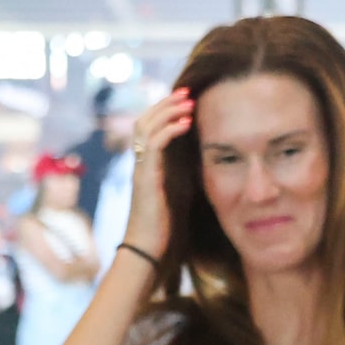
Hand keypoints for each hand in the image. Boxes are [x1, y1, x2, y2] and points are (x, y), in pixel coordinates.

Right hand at [120, 87, 197, 264]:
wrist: (147, 253)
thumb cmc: (164, 232)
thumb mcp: (178, 198)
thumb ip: (184, 180)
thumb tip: (204, 168)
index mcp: (149, 167)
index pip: (151, 129)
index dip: (166, 113)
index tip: (187, 101)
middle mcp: (141, 164)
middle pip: (145, 120)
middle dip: (166, 104)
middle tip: (187, 91)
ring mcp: (141, 169)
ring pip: (146, 127)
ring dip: (168, 111)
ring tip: (187, 101)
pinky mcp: (145, 178)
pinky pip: (154, 145)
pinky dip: (169, 130)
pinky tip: (186, 123)